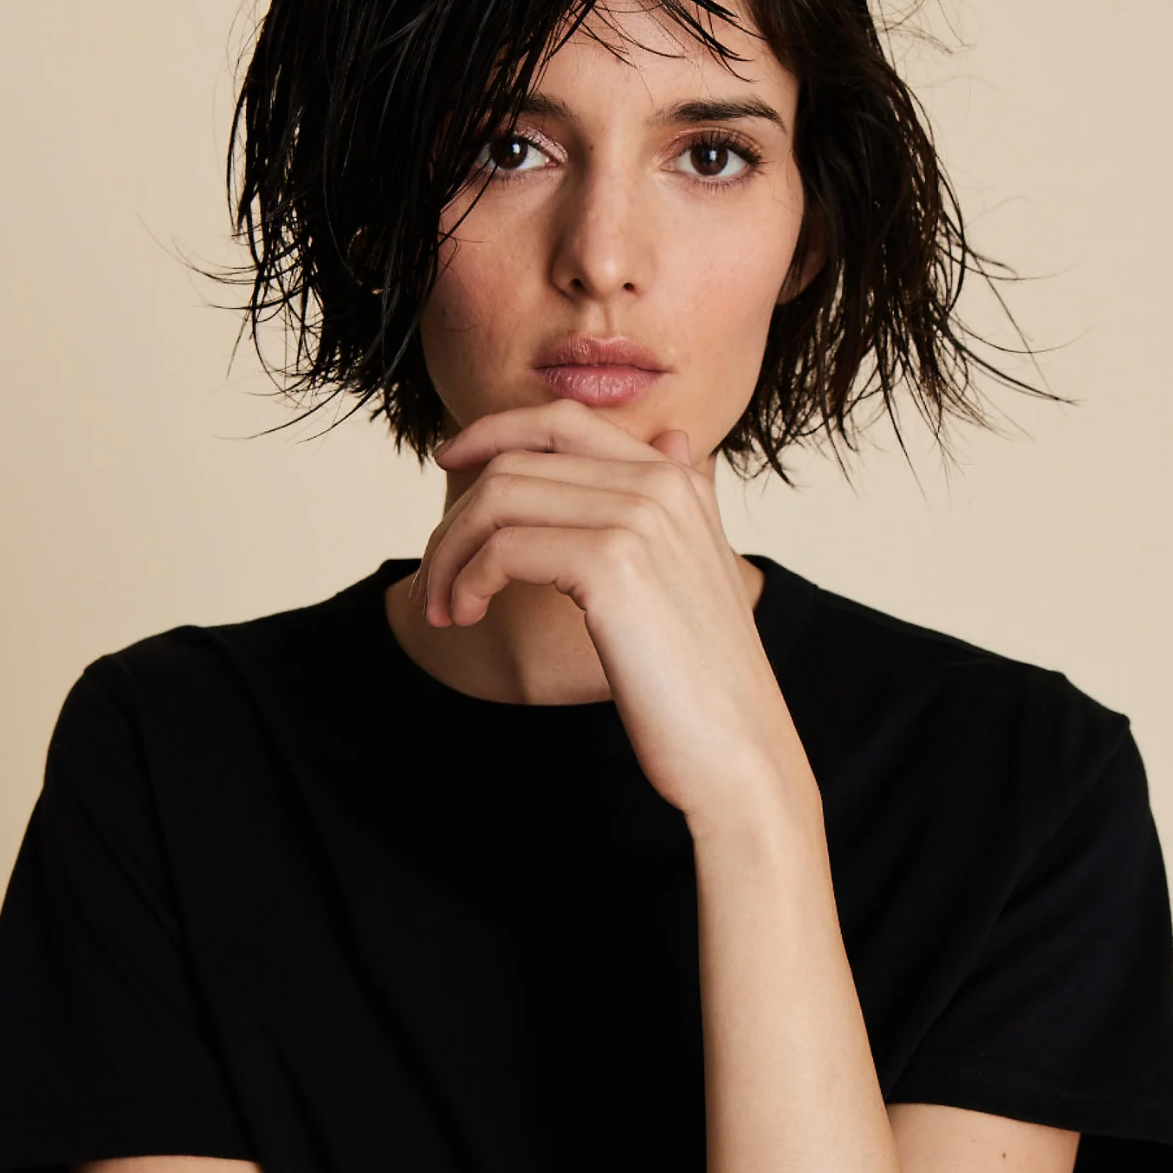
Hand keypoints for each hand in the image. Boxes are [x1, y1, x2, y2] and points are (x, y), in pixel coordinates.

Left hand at [419, 403, 816, 826]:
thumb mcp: (699, 574)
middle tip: (433, 579)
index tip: (448, 463)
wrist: (739, 752)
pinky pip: (503, 546)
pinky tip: (466, 617)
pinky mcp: (613, 564)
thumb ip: (681, 506)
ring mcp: (639, 518)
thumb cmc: (706, 684)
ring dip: (451, 552)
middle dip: (458, 515)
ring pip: (499, 499)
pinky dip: (468, 579)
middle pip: (518, 460)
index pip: (563, 420)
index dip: (493, 433)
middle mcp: (661, 484)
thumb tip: (670, 439)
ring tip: (442, 608)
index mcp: (678, 481)